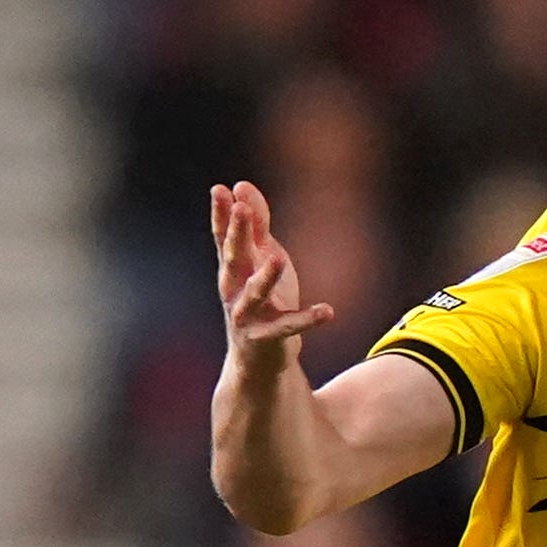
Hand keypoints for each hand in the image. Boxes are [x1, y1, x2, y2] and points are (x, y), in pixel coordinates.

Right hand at [211, 180, 333, 383]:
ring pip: (254, 295)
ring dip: (265, 277)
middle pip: (232, 259)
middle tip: (240, 210)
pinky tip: (328, 310)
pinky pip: (287, 327)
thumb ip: (256, 225)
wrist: (257, 360)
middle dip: (236, 235)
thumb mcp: (260, 258)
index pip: (223, 238)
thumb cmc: (262, 301)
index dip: (220, 214)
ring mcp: (247, 316)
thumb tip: (241, 185)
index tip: (218, 190)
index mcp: (233, 269)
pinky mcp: (266, 339)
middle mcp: (233, 291)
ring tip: (278, 259)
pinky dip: (307, 319)